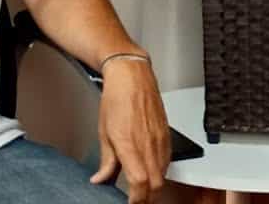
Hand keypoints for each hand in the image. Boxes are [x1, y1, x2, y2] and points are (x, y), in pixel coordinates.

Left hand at [89, 57, 169, 202]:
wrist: (133, 77)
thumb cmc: (117, 99)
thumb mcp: (104, 133)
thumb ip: (106, 161)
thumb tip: (101, 179)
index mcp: (130, 146)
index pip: (139, 184)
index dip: (136, 200)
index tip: (129, 203)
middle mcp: (148, 145)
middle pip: (155, 185)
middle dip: (147, 198)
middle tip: (135, 200)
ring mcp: (160, 140)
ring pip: (163, 175)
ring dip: (154, 186)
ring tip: (142, 189)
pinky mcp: (167, 136)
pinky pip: (167, 161)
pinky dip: (160, 171)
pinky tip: (151, 169)